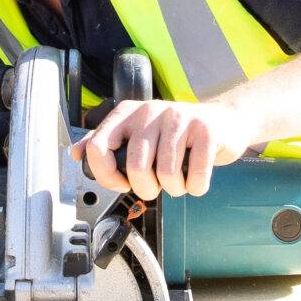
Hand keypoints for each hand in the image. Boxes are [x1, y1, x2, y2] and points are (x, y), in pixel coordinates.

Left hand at [71, 99, 261, 200]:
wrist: (225, 121)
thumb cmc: (177, 134)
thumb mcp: (140, 133)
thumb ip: (107, 142)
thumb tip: (75, 152)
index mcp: (128, 112)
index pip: (99, 147)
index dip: (107, 176)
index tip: (121, 183)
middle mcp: (151, 111)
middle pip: (136, 167)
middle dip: (147, 189)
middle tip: (157, 186)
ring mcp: (180, 118)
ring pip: (166, 174)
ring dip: (175, 189)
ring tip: (179, 181)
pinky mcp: (206, 130)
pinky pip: (195, 175)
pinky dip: (196, 187)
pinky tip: (196, 179)